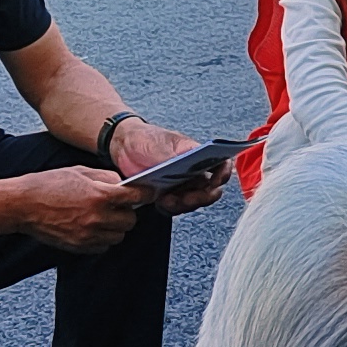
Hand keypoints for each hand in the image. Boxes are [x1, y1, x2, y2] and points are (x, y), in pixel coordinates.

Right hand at [18, 165, 146, 253]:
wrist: (23, 205)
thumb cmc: (49, 184)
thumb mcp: (80, 172)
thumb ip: (105, 178)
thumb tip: (124, 183)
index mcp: (100, 195)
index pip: (136, 197)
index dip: (145, 194)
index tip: (146, 194)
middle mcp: (97, 217)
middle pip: (131, 220)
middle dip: (128, 212)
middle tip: (118, 205)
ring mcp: (88, 235)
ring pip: (119, 236)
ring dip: (116, 227)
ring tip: (103, 217)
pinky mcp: (79, 247)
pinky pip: (103, 247)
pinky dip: (102, 239)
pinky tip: (92, 227)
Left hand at [107, 117, 221, 214]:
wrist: (122, 146)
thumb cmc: (145, 138)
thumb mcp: (162, 143)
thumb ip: (178, 153)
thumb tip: (192, 159)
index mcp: (197, 155)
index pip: (221, 164)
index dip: (223, 174)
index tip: (215, 181)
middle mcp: (192, 172)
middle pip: (210, 190)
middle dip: (202, 197)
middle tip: (188, 197)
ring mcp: (180, 185)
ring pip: (193, 202)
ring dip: (184, 204)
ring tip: (168, 200)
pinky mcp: (166, 195)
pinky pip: (175, 208)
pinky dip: (170, 208)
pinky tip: (160, 202)